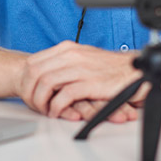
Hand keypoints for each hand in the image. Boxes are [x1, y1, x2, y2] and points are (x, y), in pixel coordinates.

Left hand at [16, 41, 142, 119]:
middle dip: (29, 91)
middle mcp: (71, 55)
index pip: (33, 61)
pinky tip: (57, 112)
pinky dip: (56, 107)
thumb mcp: (82, 57)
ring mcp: (80, 68)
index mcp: (67, 48)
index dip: (26, 80)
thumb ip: (64, 62)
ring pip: (45, 83)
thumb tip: (45, 73)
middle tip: (33, 104)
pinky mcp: (90, 83)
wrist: (134, 70)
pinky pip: (63, 96)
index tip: (29, 92)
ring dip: (40, 101)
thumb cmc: (109, 67)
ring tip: (44, 110)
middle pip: (35, 72)